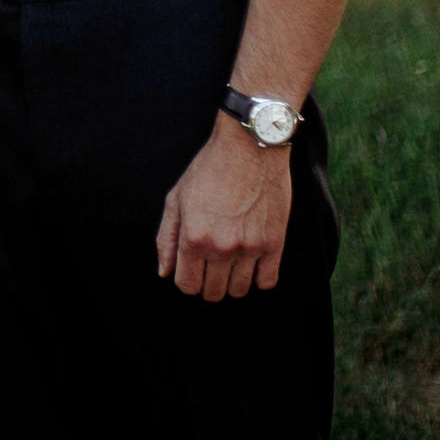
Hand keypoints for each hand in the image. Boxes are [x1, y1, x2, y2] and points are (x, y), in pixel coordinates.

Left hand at [155, 112, 292, 300]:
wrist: (250, 147)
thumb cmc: (209, 169)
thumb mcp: (176, 198)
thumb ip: (166, 238)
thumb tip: (164, 272)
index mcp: (194, 237)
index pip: (187, 285)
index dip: (186, 282)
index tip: (191, 271)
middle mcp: (221, 247)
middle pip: (213, 292)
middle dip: (208, 285)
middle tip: (210, 269)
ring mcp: (250, 247)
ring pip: (239, 291)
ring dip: (232, 284)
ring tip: (230, 266)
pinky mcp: (274, 243)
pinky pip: (267, 281)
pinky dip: (258, 279)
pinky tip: (252, 265)